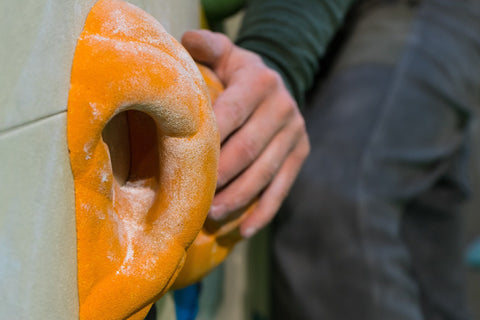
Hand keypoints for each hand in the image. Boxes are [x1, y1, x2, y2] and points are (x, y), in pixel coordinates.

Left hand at [182, 30, 309, 237]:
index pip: (229, 114)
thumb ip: (207, 47)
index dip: (207, 141)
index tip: (182, 166)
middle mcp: (283, 107)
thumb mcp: (226, 54)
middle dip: (220, 178)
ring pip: (264, 174)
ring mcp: (295, 133)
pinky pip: (282, 188)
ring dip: (237, 200)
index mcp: (259, 82)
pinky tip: (242, 230)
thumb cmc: (239, 75)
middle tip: (194, 200)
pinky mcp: (302, 152)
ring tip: (211, 217)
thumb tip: (184, 41)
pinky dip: (262, 211)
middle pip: (247, 150)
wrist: (278, 85)